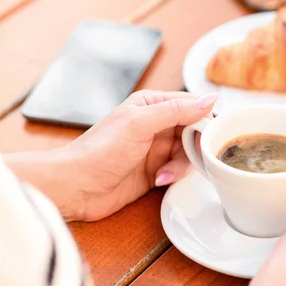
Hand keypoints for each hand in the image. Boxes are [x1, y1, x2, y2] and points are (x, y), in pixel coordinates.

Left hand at [6, 90, 216, 221]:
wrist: (75, 187)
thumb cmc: (99, 151)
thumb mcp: (139, 125)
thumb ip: (176, 111)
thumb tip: (210, 99)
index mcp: (152, 104)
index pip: (193, 105)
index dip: (204, 121)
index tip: (209, 137)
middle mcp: (157, 124)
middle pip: (195, 131)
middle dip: (194, 147)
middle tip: (188, 158)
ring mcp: (157, 148)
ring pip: (190, 152)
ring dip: (182, 165)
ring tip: (164, 173)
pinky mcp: (156, 170)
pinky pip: (180, 170)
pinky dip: (174, 175)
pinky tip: (159, 180)